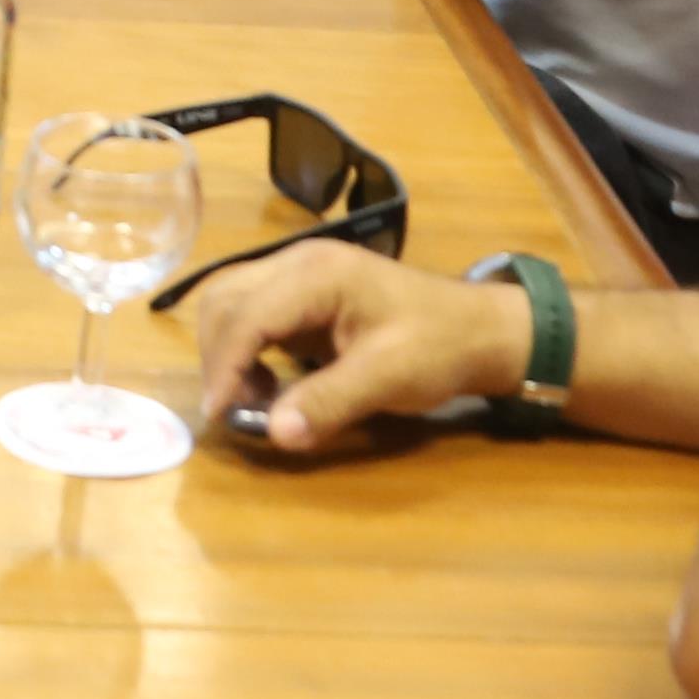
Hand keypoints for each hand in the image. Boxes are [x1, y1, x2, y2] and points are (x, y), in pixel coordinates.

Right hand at [185, 243, 536, 461]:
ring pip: (230, 304)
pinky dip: (244, 351)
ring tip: (252, 400)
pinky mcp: (302, 296)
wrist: (480, 331)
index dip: (225, 366)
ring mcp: (299, 276)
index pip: (246, 314)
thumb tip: (274, 434)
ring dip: (227, 352)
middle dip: (218, 356)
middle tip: (233, 410)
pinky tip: (268, 385)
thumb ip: (329, 402)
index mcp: (318, 274)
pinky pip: (252, 316)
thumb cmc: (439, 346)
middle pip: (224, 299)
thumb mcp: (389, 376)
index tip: (220, 415)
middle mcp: (298, 264)